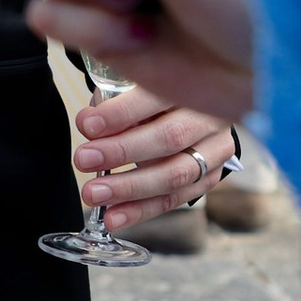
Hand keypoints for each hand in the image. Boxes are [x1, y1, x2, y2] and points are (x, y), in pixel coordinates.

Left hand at [69, 80, 243, 231]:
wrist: (196, 112)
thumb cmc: (155, 99)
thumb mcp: (136, 88)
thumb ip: (114, 101)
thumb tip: (87, 124)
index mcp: (191, 84)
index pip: (157, 97)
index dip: (121, 113)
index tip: (87, 125)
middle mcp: (210, 117)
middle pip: (169, 137)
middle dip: (122, 151)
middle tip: (84, 159)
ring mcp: (216, 151)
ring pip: (175, 174)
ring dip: (129, 187)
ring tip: (94, 194)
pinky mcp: (211, 178)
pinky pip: (175, 199)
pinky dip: (141, 210)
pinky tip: (114, 217)